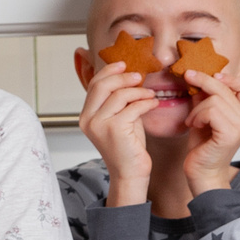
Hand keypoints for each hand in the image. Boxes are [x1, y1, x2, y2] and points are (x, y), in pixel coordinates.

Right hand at [78, 59, 155, 207]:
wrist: (131, 173)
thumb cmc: (128, 147)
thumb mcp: (120, 118)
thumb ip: (118, 100)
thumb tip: (128, 76)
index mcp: (86, 116)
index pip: (94, 85)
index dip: (108, 71)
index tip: (123, 65)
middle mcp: (88, 120)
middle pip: (103, 86)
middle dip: (123, 78)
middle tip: (139, 76)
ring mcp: (99, 125)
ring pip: (119, 95)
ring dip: (139, 91)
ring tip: (150, 94)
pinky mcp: (115, 129)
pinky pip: (133, 107)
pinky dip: (146, 102)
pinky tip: (153, 103)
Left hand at [180, 63, 239, 196]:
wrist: (202, 174)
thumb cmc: (203, 148)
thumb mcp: (203, 117)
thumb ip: (205, 99)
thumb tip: (198, 77)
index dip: (229, 77)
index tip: (212, 75)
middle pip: (226, 87)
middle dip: (203, 81)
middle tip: (187, 77)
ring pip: (215, 99)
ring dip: (197, 108)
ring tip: (192, 121)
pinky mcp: (230, 134)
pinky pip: (211, 111)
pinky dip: (198, 115)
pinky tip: (194, 125)